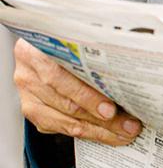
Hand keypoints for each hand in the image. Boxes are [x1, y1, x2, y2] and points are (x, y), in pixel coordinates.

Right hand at [13, 39, 141, 144]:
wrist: (41, 41)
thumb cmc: (66, 36)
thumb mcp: (76, 35)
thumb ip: (94, 48)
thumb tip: (128, 65)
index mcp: (36, 50)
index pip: (60, 77)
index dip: (86, 96)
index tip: (110, 109)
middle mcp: (29, 74)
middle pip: (66, 103)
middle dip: (101, 119)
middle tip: (127, 125)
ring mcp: (28, 94)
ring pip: (65, 120)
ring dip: (97, 130)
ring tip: (122, 132)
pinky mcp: (33, 110)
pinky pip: (59, 127)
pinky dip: (85, 131)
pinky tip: (105, 133)